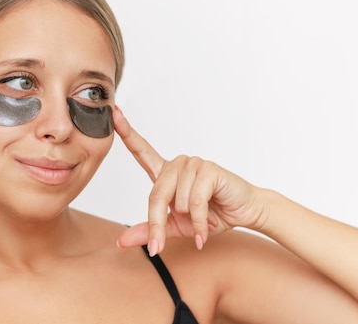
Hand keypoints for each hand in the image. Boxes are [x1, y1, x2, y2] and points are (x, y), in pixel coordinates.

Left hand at [113, 107, 266, 254]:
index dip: (126, 132)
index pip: (141, 150)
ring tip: (201, 222)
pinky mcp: (209, 169)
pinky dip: (199, 220)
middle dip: (158, 223)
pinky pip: (195, 201)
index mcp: (165, 173)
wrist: (243, 213)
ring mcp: (193, 164)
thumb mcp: (174, 228)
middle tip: (160, 245)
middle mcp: (177, 165)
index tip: (114, 113)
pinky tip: (207, 226)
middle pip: (156, 194)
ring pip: (177, 200)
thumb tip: (121, 241)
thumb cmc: (209, 216)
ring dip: (189, 220)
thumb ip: (148, 230)